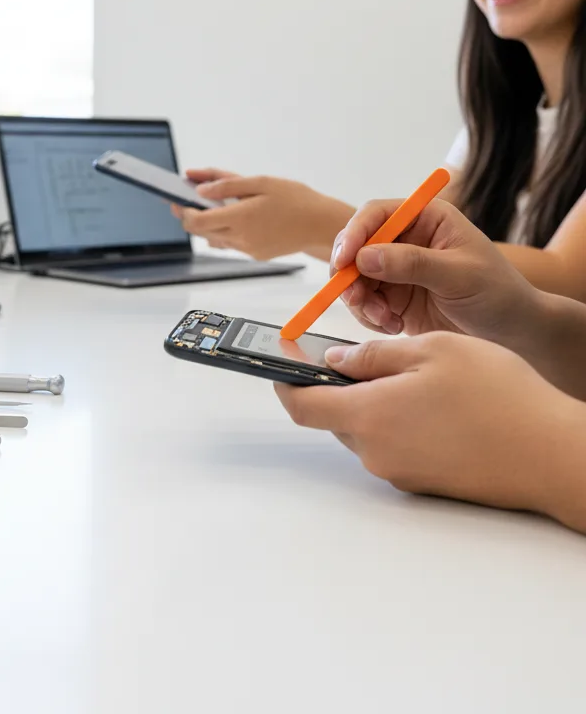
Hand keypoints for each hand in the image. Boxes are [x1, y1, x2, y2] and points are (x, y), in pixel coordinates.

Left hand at [171, 170, 353, 261]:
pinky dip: (225, 229)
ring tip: (209, 204)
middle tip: (184, 199)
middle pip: (200, 231)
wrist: (321, 224)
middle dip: (189, 215)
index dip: (181, 211)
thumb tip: (197, 188)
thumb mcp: (260, 182)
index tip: (175, 198)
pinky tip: (233, 216)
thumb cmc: (294, 198)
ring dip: (208, 223)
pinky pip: (230, 243)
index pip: (195, 222)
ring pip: (214, 238)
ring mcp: (247, 249)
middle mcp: (240, 238)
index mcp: (240, 217)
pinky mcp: (255, 254)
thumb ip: (226, 183)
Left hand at [275, 333, 581, 519]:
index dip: (283, 381)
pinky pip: (392, 446)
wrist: (552, 454)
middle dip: (339, 386)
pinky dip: (397, 422)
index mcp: (368, 414)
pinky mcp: (422, 482)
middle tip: (365, 357)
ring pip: (365, 429)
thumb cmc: (500, 397)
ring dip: (373, 403)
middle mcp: (375, 451)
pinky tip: (434, 405)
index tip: (279, 362)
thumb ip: (374, 354)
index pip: (301, 404)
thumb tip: (338, 359)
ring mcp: (399, 471)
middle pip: (333, 415)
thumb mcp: (432, 349)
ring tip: (415, 376)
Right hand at [331, 198, 538, 348]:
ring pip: (355, 278)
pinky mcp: (393, 297)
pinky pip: (364, 303)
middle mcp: (406, 240)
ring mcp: (397, 269)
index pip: (377, 214)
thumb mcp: (459, 275)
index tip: (344, 260)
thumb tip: (365, 256)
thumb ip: (413, 263)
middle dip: (351, 274)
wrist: (513, 334)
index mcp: (426, 218)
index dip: (354, 233)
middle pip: (357, 246)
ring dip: (361, 301)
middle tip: (356, 299)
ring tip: (385, 320)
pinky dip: (370, 317)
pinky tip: (394, 326)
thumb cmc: (498, 294)